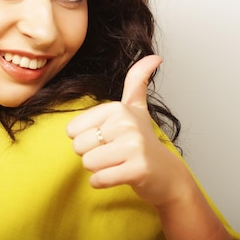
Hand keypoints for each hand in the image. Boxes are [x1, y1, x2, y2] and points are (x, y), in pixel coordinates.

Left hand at [66, 55, 188, 206]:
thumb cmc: (143, 141)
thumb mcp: (137, 108)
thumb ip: (137, 81)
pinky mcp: (137, 170)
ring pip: (88, 163)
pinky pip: (98, 179)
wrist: (167, 175)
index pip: (72, 129)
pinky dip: (101, 182)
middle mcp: (126, 123)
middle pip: (79, 146)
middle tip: (114, 153)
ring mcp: (133, 146)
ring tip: (117, 164)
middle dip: (92, 155)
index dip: (86, 138)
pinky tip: (119, 175)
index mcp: (118, 108)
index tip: (108, 139)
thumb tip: (154, 57)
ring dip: (98, 169)